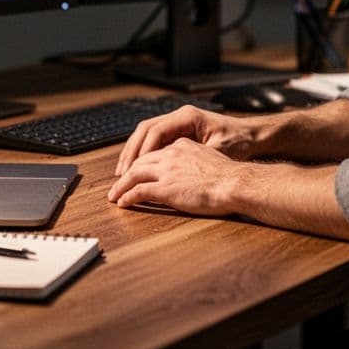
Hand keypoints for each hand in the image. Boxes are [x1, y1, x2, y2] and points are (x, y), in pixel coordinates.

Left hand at [107, 137, 243, 214]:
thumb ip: (196, 161)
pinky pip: (138, 192)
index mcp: (182, 145)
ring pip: (134, 175)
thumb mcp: (211, 158)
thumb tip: (192, 172)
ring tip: (114, 196)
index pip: (155, 152)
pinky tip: (123, 203)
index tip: (136, 171)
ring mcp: (166, 171)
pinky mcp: (165, 188)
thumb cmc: (230, 176)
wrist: (234, 183)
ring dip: (121, 186)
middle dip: (126, 173)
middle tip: (117, 183)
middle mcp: (171, 155)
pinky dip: (127, 197)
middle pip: (140, 161)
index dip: (142, 162)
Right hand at [113, 105, 258, 176]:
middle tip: (121, 172)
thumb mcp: (219, 149)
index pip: (156, 130)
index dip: (142, 150)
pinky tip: (137, 169)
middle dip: (131, 151)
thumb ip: (196, 157)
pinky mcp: (179, 132)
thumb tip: (172, 168)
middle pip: (145, 130)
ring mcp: (178, 123)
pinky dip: (144, 154)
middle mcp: (180, 116)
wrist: (253, 136)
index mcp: (187, 116)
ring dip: (134, 152)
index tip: (133, 168)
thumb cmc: (239, 142)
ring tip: (123, 172)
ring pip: (146, 134)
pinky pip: (154, 141)